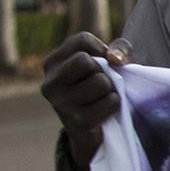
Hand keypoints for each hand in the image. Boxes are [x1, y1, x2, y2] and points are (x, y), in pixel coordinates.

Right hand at [41, 33, 128, 170]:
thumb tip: (116, 58)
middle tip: (100, 83)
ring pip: (100, 82)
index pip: (82, 40)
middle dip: (102, 71)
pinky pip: (110, 102)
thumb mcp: (108, 63)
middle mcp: (50, 82)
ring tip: (101, 97)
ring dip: (110, 89)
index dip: (101, 49)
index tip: (102, 62)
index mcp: (52, 63)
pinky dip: (115, 104)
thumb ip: (119, 50)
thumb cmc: (100, 88)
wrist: (94, 130)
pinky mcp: (76, 121)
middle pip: (86, 61)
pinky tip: (104, 111)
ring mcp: (60, 103)